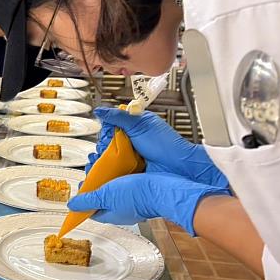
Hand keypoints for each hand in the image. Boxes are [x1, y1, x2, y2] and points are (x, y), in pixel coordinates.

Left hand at [67, 172, 230, 235]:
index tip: (81, 186)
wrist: (165, 187)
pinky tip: (118, 165)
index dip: (84, 199)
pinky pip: (126, 182)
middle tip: (92, 169)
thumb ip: (88, 200)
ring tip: (103, 164)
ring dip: (107, 177)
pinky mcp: (142, 190)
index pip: (92, 210)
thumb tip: (72, 205)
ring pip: (114, 189)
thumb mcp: (105, 195)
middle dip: (95, 184)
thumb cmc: (136, 194)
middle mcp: (122, 209)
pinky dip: (120, 174)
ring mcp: (133, 201)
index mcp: (112, 214)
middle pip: (103, 198)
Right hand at [85, 107, 228, 187]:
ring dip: (104, 157)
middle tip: (104, 149)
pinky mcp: (132, 169)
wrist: (180, 169)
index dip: (107, 128)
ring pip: (111, 154)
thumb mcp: (140, 125)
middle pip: (110, 140)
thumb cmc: (166, 145)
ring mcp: (133, 155)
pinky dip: (109, 168)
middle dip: (104, 144)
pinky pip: (116, 167)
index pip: (114, 123)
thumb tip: (100, 110)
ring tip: (100, 160)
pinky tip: (104, 169)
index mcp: (137, 125)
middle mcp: (134, 140)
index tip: (105, 134)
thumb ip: (119, 116)